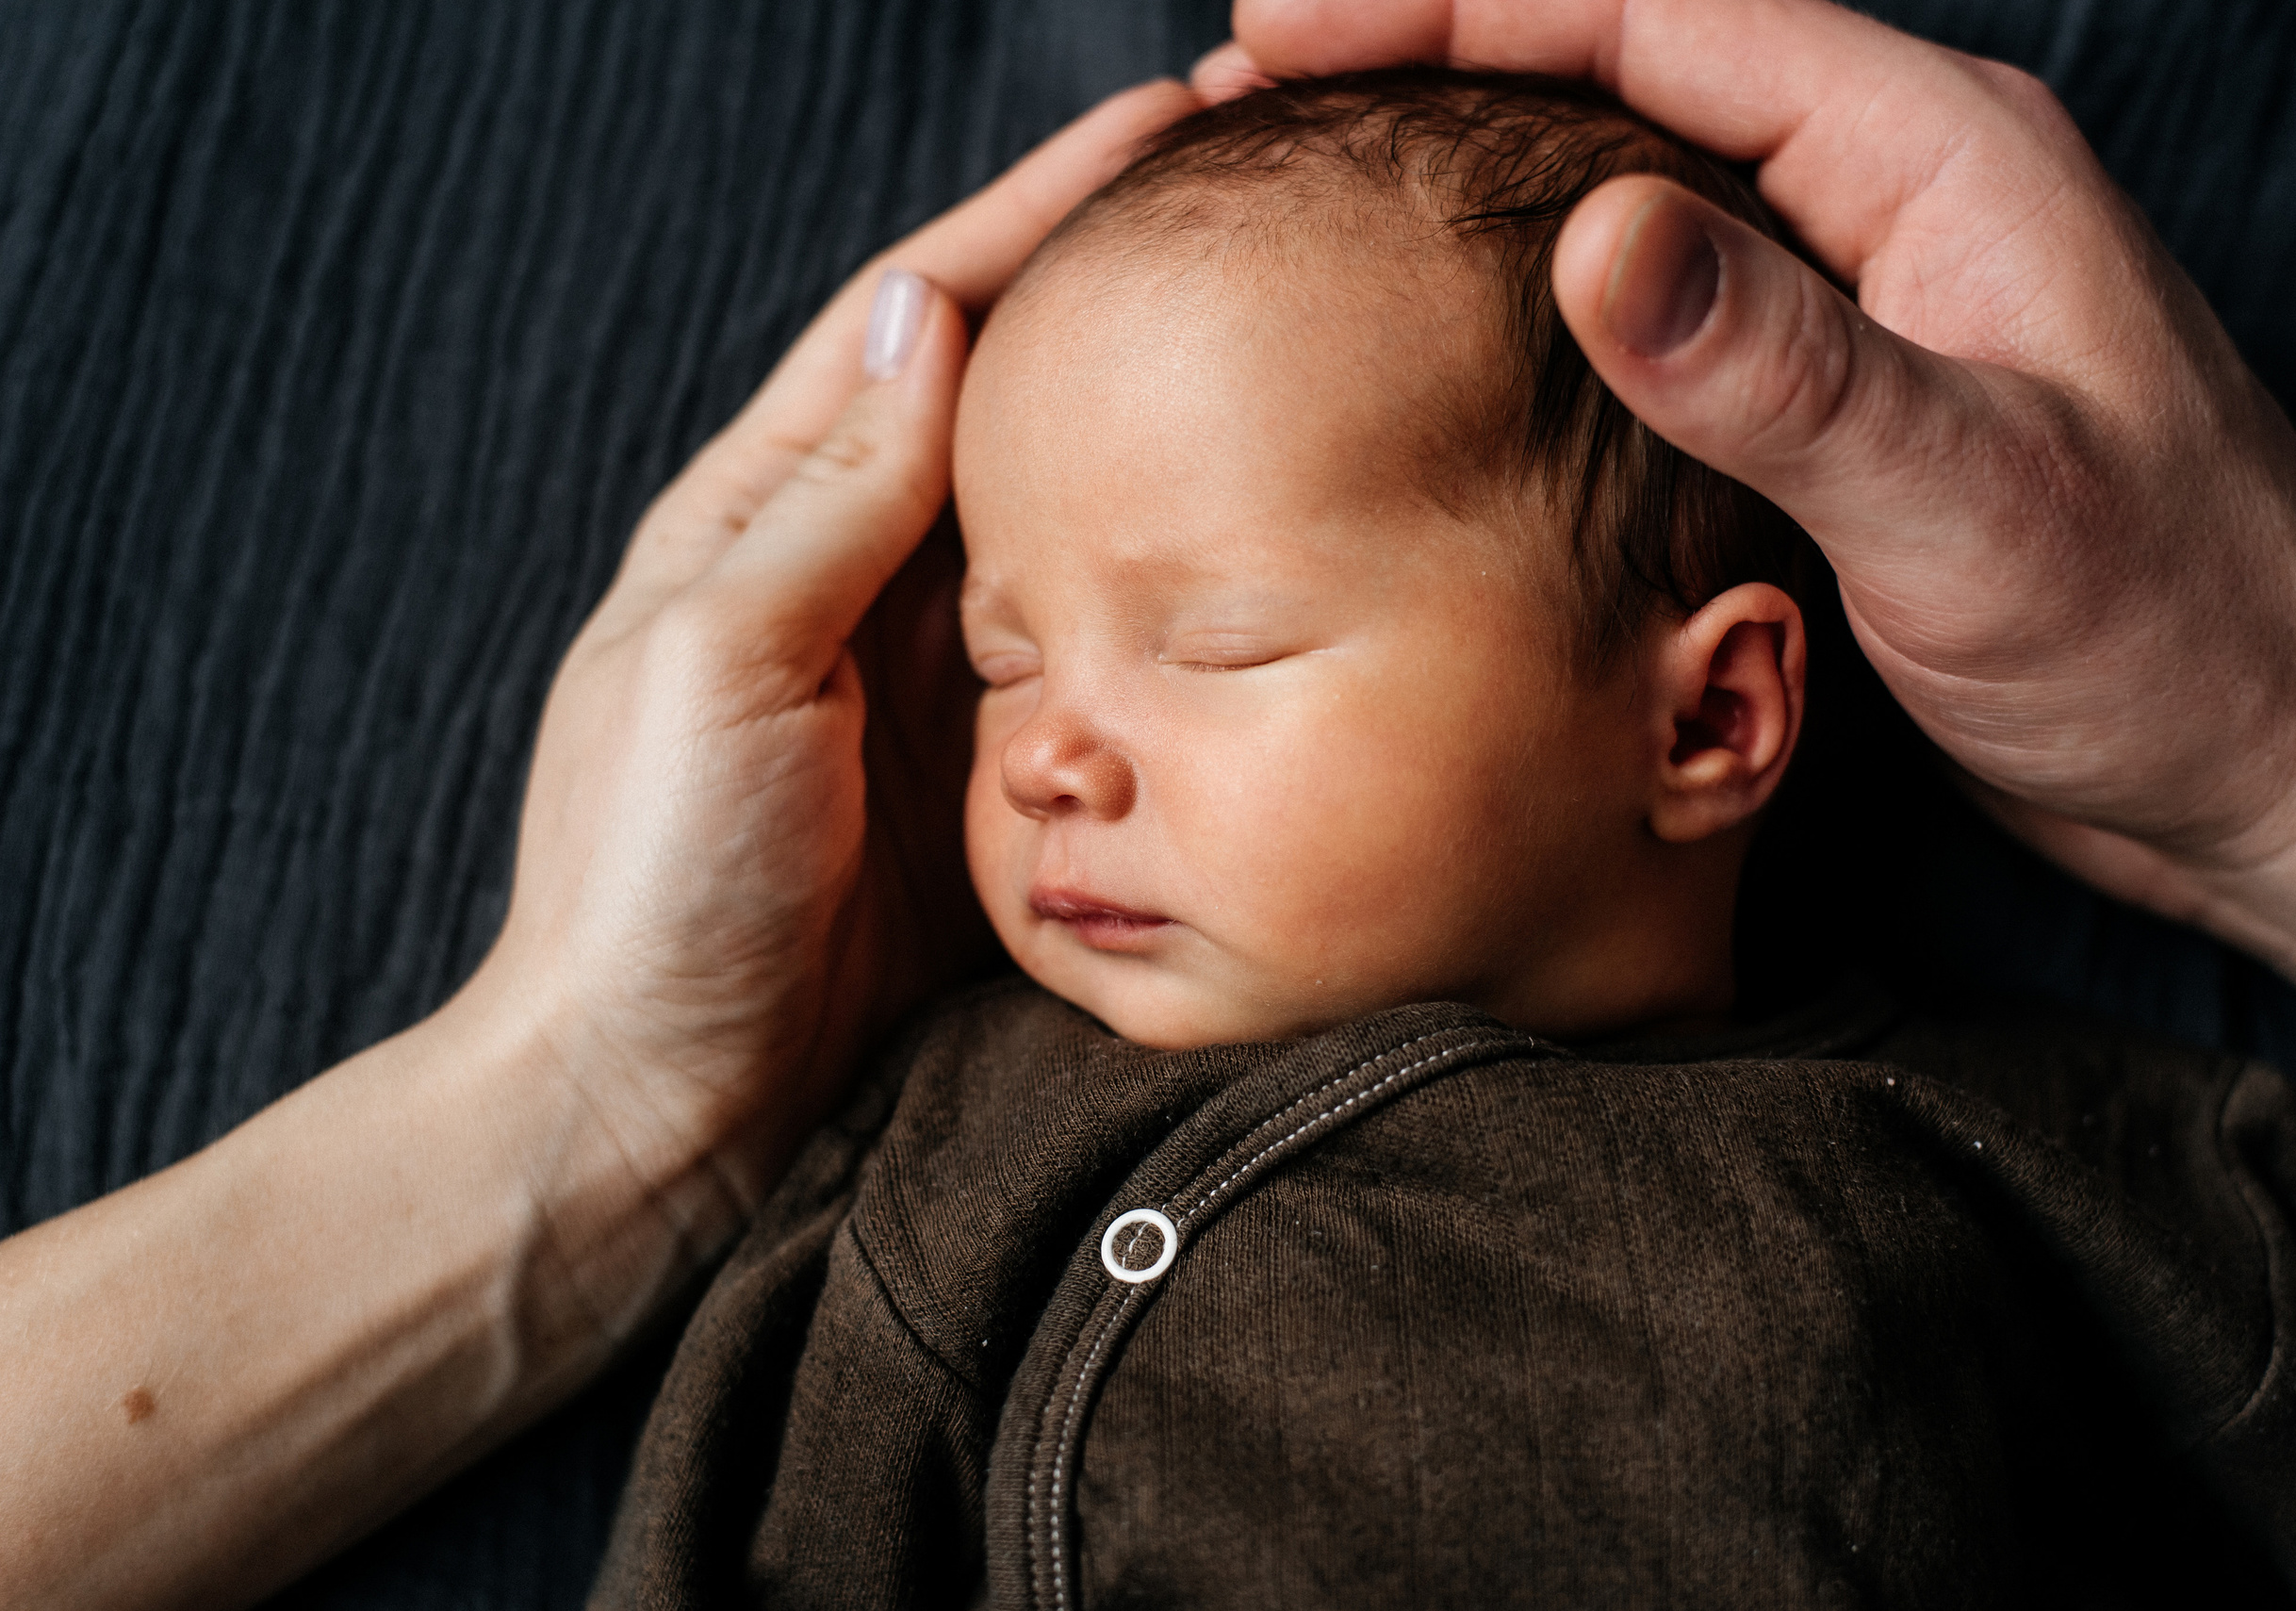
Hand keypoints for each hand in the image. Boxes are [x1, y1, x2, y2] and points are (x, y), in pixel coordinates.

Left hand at [456, 77, 1206, 1208]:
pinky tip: (1253, 555)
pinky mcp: (989, 776)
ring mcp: (927, 677)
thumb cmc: (652, 884)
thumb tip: (923, 314)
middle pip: (1001, 399)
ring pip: (1065, 521)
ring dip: (1157, 437)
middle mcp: (850, 579)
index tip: (1164, 127)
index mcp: (760, 520)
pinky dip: (1168, 599)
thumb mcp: (723, 663)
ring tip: (1282, 347)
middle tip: (1254, 211)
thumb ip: (829, 502)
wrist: (660, 1106)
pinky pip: (1095, 656)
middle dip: (1115, 300)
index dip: (1034, 212)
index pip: (913, 319)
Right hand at [1216, 0, 2295, 1079]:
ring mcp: (1867, 287)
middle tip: (1254, 91)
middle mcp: (1898, 193)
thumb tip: (1595, 236)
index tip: (1287, 24)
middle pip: (1630, 59)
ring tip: (1316, 179)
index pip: (1662, 14)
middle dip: (1438, 53)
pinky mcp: (1840, 386)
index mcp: (1940, 160)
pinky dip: (1539, 275)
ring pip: (1637, 168)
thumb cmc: (2171, 639)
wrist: (2271, 764)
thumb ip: (1787, 370)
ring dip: (1476, 158)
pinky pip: (1666, 289)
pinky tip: (1456, 317)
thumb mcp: (1975, 504)